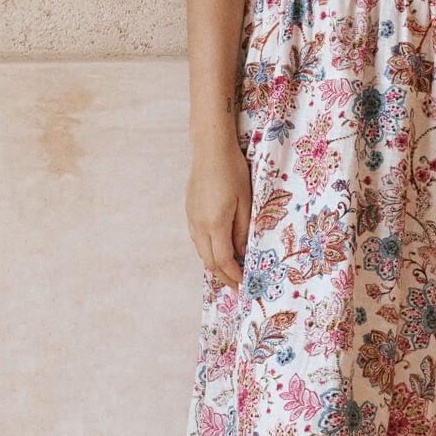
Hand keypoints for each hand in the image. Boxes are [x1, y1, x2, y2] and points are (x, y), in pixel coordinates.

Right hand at [186, 136, 251, 289]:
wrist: (210, 150)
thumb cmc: (233, 171)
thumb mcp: (245, 201)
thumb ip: (242, 230)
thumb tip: (240, 252)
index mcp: (215, 224)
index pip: (223, 260)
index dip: (233, 275)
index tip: (243, 284)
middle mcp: (199, 225)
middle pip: (208, 261)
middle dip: (223, 276)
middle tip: (236, 285)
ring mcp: (192, 218)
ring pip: (201, 251)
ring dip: (215, 264)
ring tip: (229, 270)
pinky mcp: (190, 211)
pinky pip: (197, 239)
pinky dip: (208, 250)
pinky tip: (219, 248)